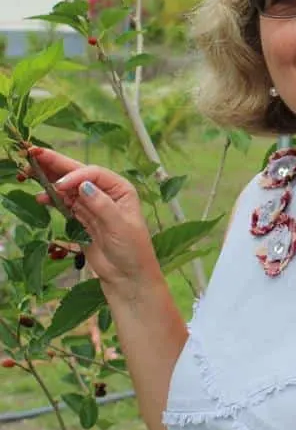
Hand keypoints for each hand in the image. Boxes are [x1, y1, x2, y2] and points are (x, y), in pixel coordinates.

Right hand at [29, 147, 161, 297]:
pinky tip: (42, 196)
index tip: (59, 185)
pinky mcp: (84, 220)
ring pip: (70, 188)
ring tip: (30, 172)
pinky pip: (67, 204)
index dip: (75, 176)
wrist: (127, 276)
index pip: (94, 174)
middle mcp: (107, 193)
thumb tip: (84, 185)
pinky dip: (54, 199)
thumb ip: (101, 205)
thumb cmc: (132, 249)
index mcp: (121, 189)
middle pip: (80, 175)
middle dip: (57, 165)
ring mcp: (94, 206)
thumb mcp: (120, 226)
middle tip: (34, 154)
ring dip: (51, 180)